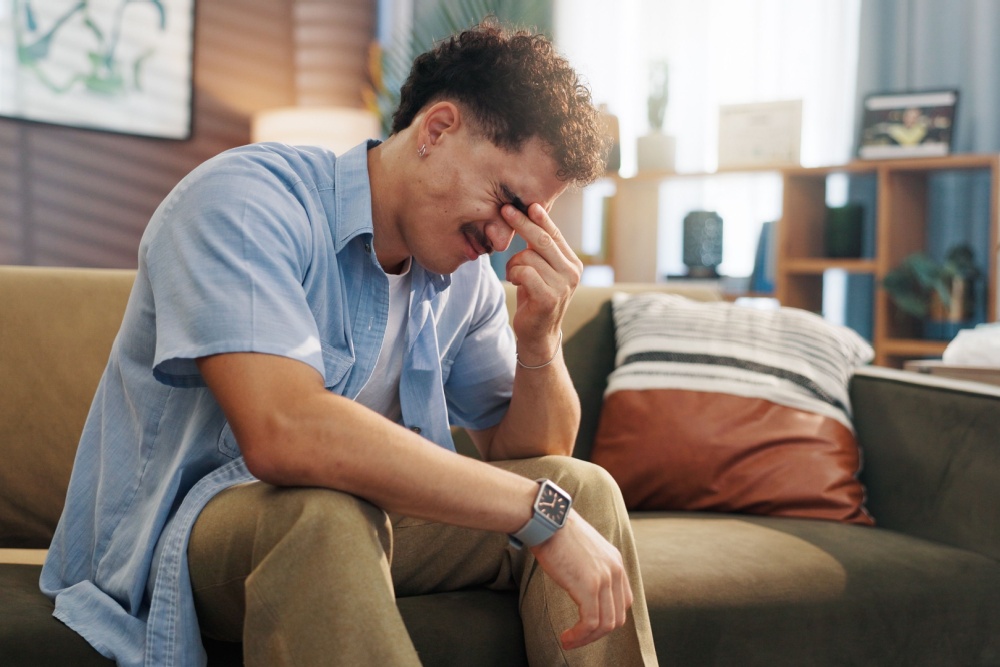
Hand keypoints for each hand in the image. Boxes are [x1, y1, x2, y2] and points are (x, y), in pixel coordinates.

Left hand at [501, 202, 582, 364]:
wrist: (538, 334)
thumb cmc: (535, 297)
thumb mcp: (541, 269)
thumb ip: (540, 248)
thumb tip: (531, 214)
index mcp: (572, 262)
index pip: (554, 234)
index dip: (539, 217)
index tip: (524, 203)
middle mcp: (572, 272)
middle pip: (542, 240)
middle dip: (521, 223)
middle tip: (504, 210)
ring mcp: (563, 286)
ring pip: (528, 257)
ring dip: (513, 264)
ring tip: (514, 275)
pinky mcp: (549, 297)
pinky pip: (524, 272)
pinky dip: (513, 274)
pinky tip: (515, 282)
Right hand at [529, 511, 633, 649]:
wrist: (547, 520)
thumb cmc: (556, 532)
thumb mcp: (583, 548)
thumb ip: (590, 565)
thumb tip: (580, 582)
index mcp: (615, 561)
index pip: (623, 601)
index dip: (607, 618)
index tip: (588, 625)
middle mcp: (615, 570)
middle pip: (617, 616)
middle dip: (598, 633)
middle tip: (578, 638)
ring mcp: (604, 579)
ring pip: (605, 624)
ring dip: (587, 639)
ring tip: (569, 641)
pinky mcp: (589, 586)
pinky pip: (591, 622)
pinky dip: (579, 635)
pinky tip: (566, 637)